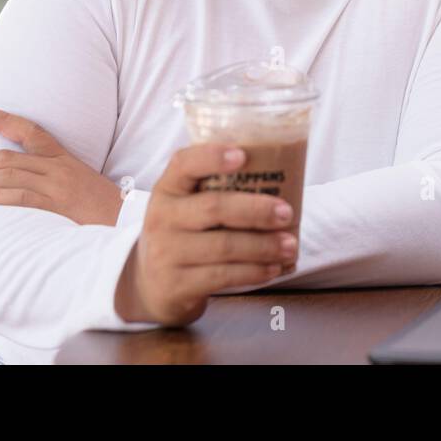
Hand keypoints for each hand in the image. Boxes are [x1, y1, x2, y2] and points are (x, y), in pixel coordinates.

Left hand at [0, 107, 126, 225]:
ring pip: (9, 175)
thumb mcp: (80, 184)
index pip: (32, 131)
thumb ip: (52, 178)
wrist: (128, 224)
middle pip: (7, 158)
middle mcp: (59, 168)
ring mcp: (58, 187)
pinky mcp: (58, 207)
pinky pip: (22, 197)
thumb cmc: (102, 208)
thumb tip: (16, 183)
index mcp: (64, 159)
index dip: (5, 120)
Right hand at [114, 143, 297, 325]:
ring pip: (223, 246)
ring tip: (289, 246)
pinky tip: (273, 268)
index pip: (184, 163)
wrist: (151, 284)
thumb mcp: (187, 206)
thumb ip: (217, 189)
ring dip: (263, 246)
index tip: (243, 155)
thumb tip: (282, 176)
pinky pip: (222, 276)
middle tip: (286, 213)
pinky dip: (253, 272)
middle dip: (256, 210)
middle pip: (213, 207)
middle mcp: (162, 217)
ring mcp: (166, 252)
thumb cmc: (185, 233)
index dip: (212, 156)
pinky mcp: (177, 284)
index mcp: (168, 188)